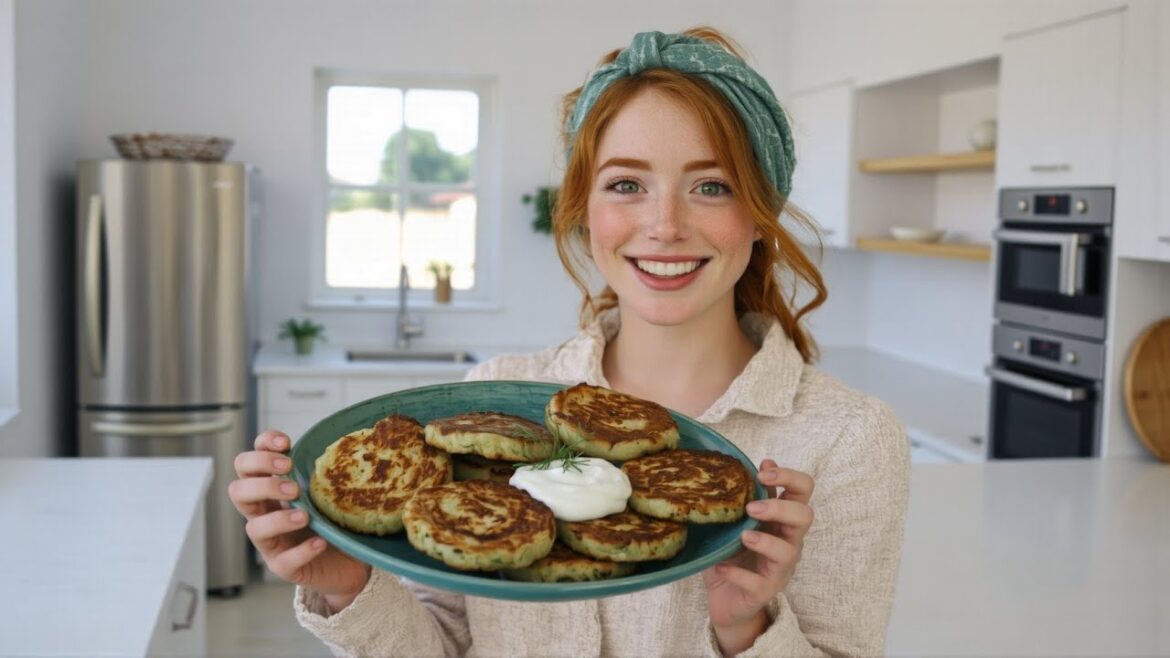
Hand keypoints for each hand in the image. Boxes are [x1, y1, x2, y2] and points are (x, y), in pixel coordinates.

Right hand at [228, 431, 369, 610]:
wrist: (347, 563)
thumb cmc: (332, 521)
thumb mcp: (326, 492)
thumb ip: (324, 473)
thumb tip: (348, 442)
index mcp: (270, 490)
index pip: (248, 463)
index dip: (261, 449)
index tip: (287, 443)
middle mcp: (263, 514)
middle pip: (237, 491)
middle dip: (262, 482)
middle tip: (293, 484)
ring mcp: (271, 543)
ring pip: (253, 528)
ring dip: (278, 518)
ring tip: (305, 515)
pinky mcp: (284, 567)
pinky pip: (283, 561)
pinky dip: (302, 550)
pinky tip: (320, 542)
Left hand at [703, 459, 814, 651]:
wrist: (724, 597)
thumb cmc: (734, 552)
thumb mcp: (740, 520)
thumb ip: (754, 494)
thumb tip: (766, 459)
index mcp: (783, 519)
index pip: (803, 491)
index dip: (790, 477)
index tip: (763, 472)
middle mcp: (788, 541)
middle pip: (805, 517)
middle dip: (780, 507)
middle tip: (751, 507)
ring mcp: (779, 569)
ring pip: (789, 552)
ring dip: (765, 541)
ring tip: (742, 536)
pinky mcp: (764, 592)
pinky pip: (758, 583)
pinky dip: (739, 573)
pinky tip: (721, 566)